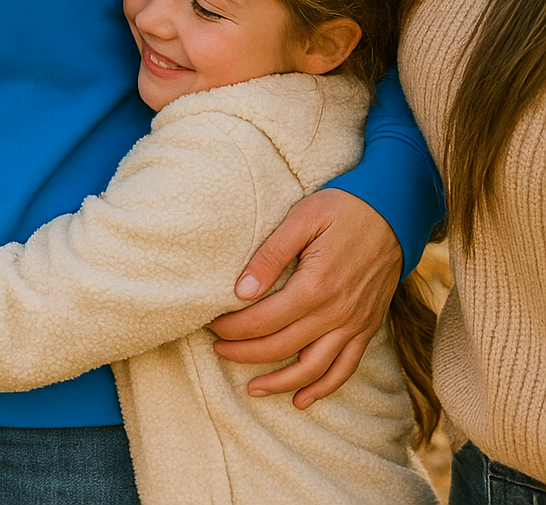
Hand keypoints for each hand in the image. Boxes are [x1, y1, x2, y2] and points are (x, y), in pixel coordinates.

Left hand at [208, 188, 402, 407]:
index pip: (263, 320)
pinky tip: (301, 399)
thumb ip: (271, 255)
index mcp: (315, 286)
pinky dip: (323, 388)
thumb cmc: (343, 209)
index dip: (234, 328)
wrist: (394, 212)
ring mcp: (354, 324)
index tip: (213, 325)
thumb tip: (241, 290)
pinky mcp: (367, 327)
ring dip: (280, 383)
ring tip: (252, 389)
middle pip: (281, 347)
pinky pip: (345, 368)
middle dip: (244, 353)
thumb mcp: (303, 218)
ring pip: (312, 369)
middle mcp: (336, 313)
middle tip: (218, 349)